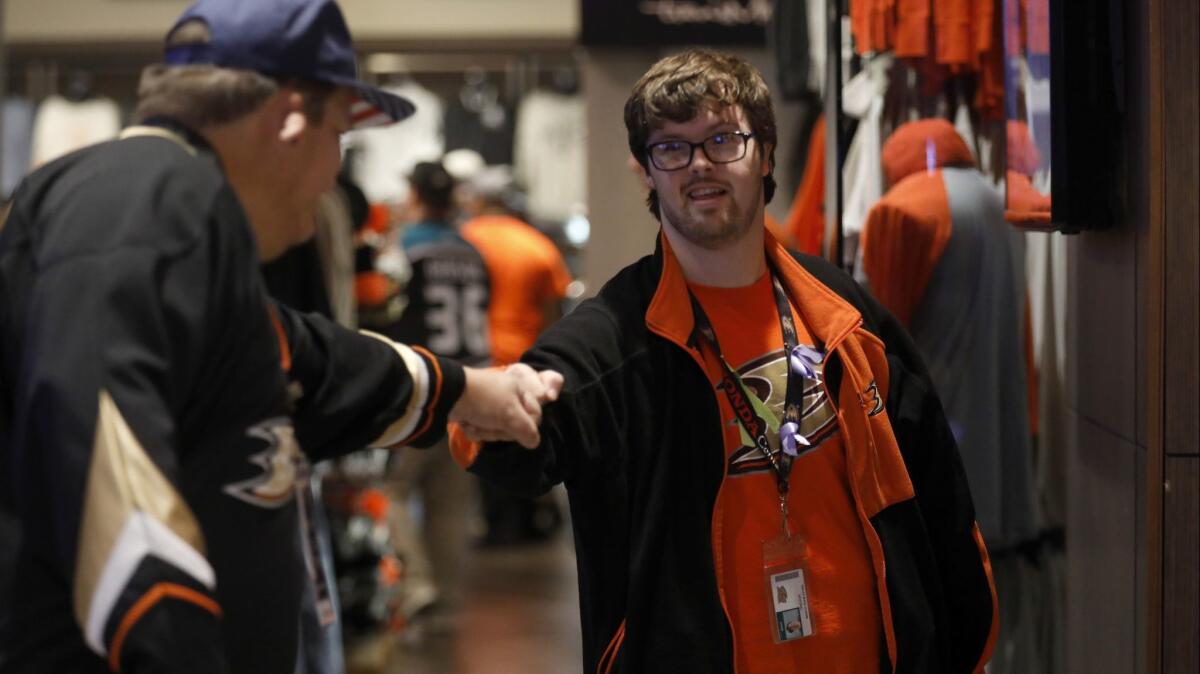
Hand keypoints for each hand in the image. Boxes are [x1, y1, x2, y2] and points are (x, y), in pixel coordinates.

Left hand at [449, 364, 563, 448]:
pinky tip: (467, 424)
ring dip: (486, 431)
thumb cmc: (485, 400)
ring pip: (498, 429)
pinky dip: (475, 429)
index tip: (514, 426)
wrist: (448, 394)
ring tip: (475, 423)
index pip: (535, 414)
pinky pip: (483, 428)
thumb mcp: (511, 414)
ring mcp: (489, 404)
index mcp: (519, 389)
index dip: (526, 426)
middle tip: (491, 424)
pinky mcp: (475, 412)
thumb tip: (534, 442)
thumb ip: (527, 430)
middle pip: (515, 425)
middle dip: (501, 430)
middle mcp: (506, 395)